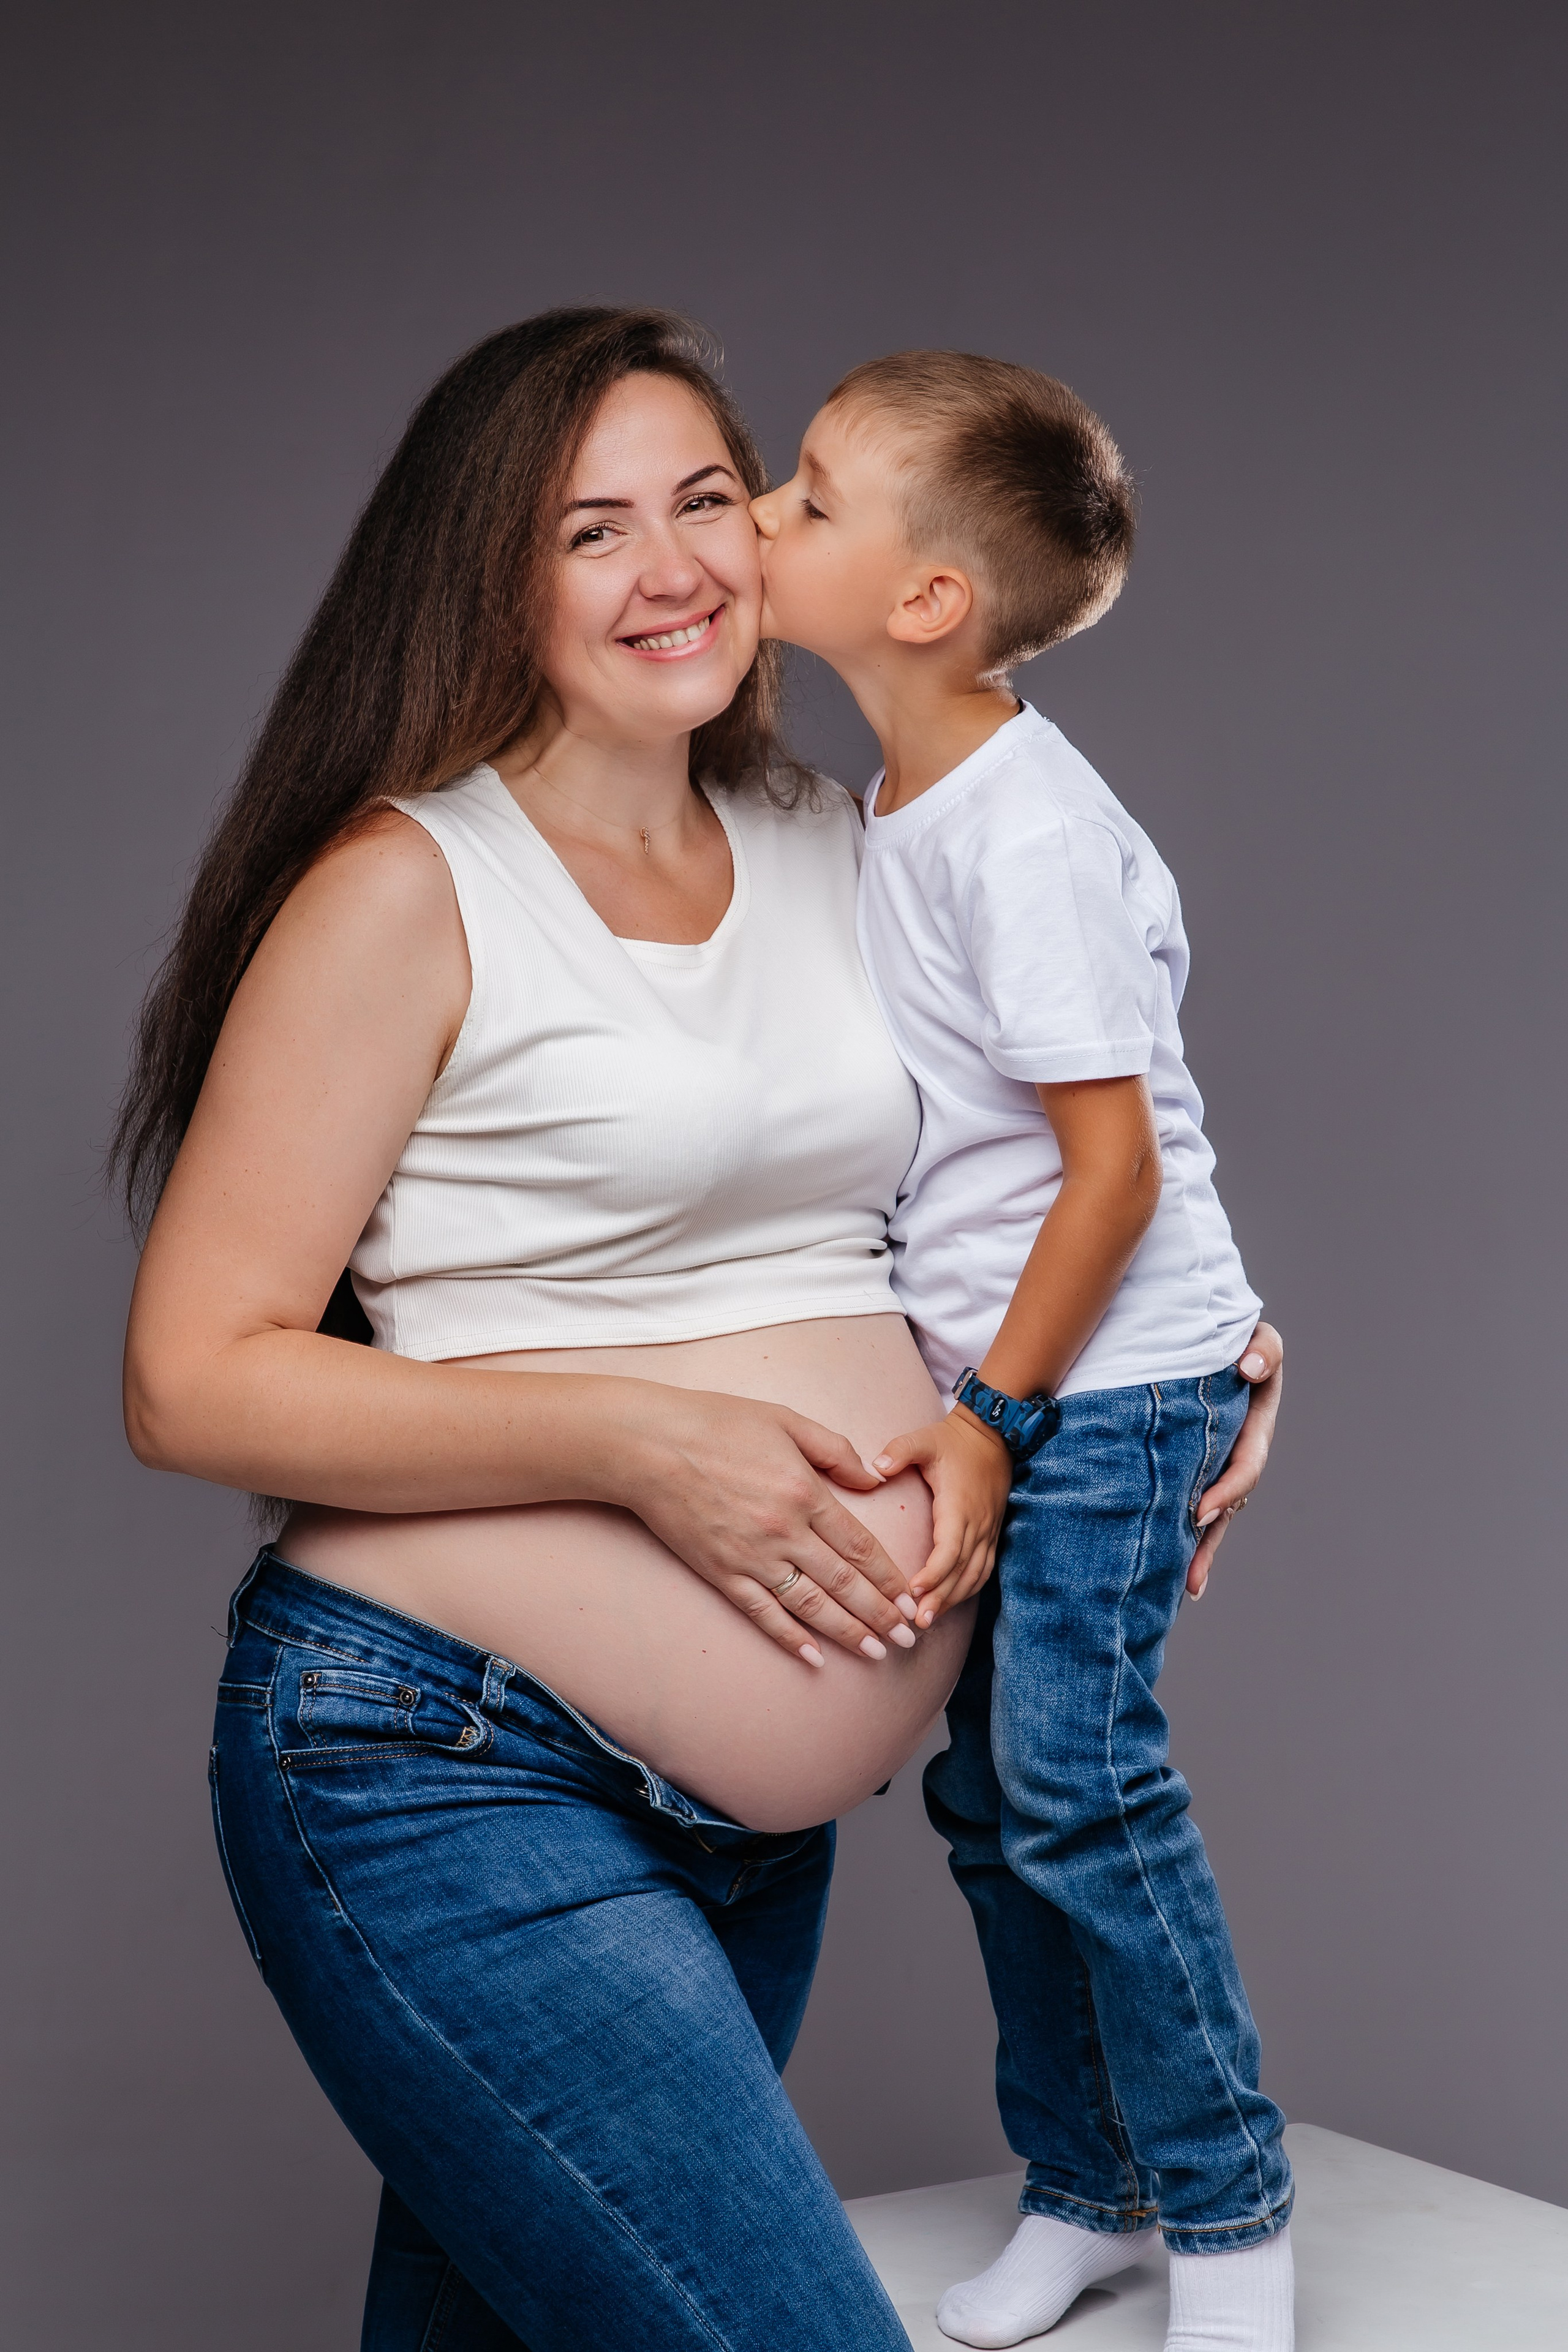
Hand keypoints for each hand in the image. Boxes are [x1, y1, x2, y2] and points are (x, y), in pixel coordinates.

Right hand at [620, 1385, 920, 1667]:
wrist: (648, 1446)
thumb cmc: (717, 1423)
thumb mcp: (785, 1419)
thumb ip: (835, 1449)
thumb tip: (874, 1477)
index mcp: (804, 1492)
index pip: (860, 1547)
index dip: (891, 1579)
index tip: (914, 1599)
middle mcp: (784, 1532)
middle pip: (844, 1583)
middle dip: (881, 1614)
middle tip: (908, 1639)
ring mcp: (751, 1557)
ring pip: (810, 1606)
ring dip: (847, 1632)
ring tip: (876, 1653)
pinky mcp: (721, 1572)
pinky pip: (762, 1614)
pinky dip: (789, 1638)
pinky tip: (813, 1657)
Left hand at [871, 1407, 1011, 1626]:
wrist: (992, 1436)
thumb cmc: (952, 1441)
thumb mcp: (924, 1439)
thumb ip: (900, 1450)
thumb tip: (877, 1468)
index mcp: (958, 1504)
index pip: (950, 1547)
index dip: (934, 1572)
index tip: (914, 1590)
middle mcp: (977, 1523)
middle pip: (961, 1570)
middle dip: (941, 1598)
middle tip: (916, 1622)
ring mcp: (987, 1531)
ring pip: (974, 1575)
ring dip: (953, 1599)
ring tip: (928, 1620)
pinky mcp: (991, 1535)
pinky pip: (983, 1570)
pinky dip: (967, 1590)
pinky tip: (949, 1604)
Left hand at [1187, 1321, 1282, 1597]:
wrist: (1197, 1334)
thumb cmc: (1229, 1334)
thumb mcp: (1255, 1337)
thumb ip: (1263, 1348)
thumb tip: (1250, 1367)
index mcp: (1254, 1424)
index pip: (1245, 1464)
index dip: (1227, 1489)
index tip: (1199, 1510)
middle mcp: (1238, 1449)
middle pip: (1228, 1503)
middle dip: (1209, 1539)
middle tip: (1189, 1575)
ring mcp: (1216, 1461)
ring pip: (1210, 1513)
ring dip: (1199, 1549)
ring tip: (1186, 1587)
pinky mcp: (1192, 1466)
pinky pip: (1188, 1502)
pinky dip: (1183, 1534)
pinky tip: (1174, 1571)